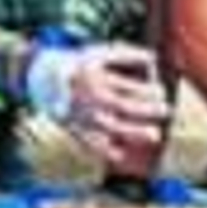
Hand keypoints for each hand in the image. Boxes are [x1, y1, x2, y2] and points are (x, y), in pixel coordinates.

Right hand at [24, 41, 170, 159]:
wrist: (41, 76)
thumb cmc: (76, 62)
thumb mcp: (98, 52)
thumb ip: (126, 54)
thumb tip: (153, 58)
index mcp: (94, 75)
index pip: (125, 85)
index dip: (146, 90)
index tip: (162, 91)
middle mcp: (87, 96)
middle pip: (121, 106)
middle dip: (146, 110)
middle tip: (165, 110)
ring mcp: (80, 114)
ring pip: (109, 126)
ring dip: (133, 132)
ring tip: (154, 135)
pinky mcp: (72, 127)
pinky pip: (89, 142)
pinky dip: (104, 150)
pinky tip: (121, 154)